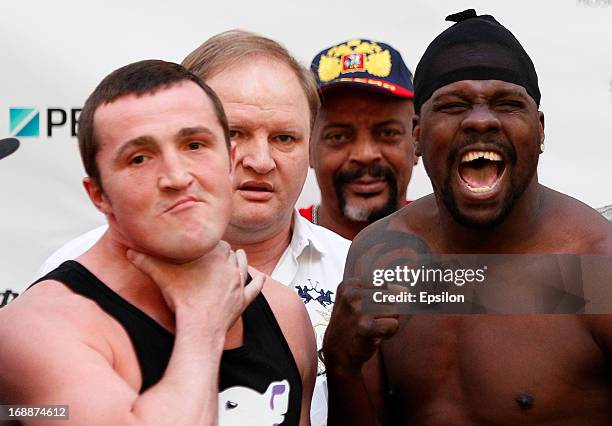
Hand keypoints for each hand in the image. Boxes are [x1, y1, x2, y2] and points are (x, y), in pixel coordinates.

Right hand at [126, 241, 262, 331]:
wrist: (200, 325)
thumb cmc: (182, 298)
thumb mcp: (161, 275)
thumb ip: (145, 261)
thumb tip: (129, 252)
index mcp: (215, 255)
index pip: (217, 242)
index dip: (210, 243)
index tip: (205, 244)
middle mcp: (231, 266)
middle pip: (230, 253)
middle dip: (223, 252)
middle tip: (216, 253)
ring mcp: (240, 283)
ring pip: (243, 265)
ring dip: (240, 261)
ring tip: (236, 257)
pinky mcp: (244, 300)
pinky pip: (255, 288)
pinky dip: (258, 282)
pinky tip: (260, 278)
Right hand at [322, 278, 398, 373]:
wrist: (338, 354)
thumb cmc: (353, 325)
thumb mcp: (356, 301)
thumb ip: (380, 290)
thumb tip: (406, 289)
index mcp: (350, 285)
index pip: (384, 283)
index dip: (384, 298)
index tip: (370, 309)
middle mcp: (352, 294)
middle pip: (392, 296)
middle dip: (388, 310)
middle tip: (371, 320)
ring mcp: (358, 310)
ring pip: (395, 310)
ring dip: (388, 322)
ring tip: (372, 328)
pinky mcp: (366, 327)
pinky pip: (394, 324)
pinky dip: (389, 333)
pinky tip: (375, 336)